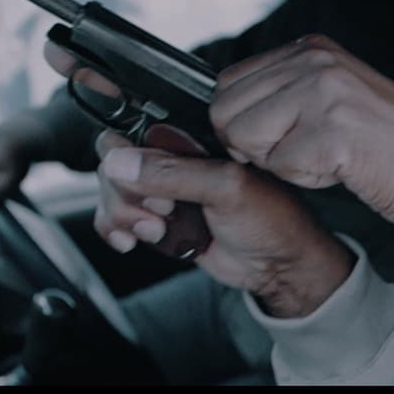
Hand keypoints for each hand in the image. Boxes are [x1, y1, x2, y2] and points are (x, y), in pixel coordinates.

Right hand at [94, 129, 354, 317]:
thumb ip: (174, 173)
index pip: (142, 125)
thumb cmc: (273, 222)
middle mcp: (179, 159)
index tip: (129, 171)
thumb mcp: (226, 190)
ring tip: (158, 228)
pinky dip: (116, 227)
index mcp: (198, 139)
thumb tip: (121, 162)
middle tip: (161, 208)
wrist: (279, 268)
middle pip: (118, 159)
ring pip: (114, 189)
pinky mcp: (161, 217)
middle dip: (126, 189)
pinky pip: (118, 216)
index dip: (125, 145)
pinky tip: (135, 239)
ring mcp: (168, 189)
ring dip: (124, 213)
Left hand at [209, 34, 393, 223]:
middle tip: (306, 152)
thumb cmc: (387, 143)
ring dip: (279, 162)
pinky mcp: (333, 130)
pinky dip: (307, 179)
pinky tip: (342, 168)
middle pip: (226, 111)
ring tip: (325, 157)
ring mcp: (325, 92)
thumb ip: (284, 93)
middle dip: (255, 146)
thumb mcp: (332, 97)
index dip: (243, 123)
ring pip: (245, 138)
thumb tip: (223, 115)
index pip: (228, 84)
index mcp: (310, 49)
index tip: (285, 138)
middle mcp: (314, 62)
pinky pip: (281, 165)